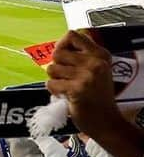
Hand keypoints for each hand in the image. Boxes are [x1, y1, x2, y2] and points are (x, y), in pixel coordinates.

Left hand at [46, 29, 143, 156]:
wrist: (106, 121)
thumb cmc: (97, 96)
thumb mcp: (96, 70)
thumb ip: (80, 57)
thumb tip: (55, 47)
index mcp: (100, 54)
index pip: (72, 35)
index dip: (62, 45)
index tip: (64, 57)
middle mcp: (95, 62)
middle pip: (58, 53)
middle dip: (57, 66)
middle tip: (66, 78)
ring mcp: (87, 75)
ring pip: (52, 68)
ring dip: (55, 79)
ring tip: (67, 87)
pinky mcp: (77, 89)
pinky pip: (51, 83)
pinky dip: (54, 91)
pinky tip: (65, 96)